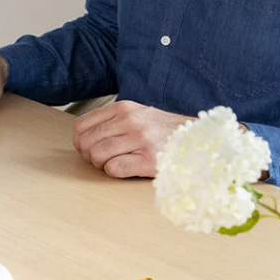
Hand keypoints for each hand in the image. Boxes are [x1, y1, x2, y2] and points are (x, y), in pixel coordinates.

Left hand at [72, 101, 191, 177]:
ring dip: (100, 164)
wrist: (200, 140)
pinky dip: (113, 172)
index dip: (80, 141)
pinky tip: (125, 169)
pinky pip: (114, 168)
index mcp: (123, 108)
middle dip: (89, 155)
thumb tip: (83, 136)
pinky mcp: (150, 160)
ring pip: (97, 155)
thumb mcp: (138, 114)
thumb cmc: (165, 131)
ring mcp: (140, 140)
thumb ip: (113, 120)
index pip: (81, 125)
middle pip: (86, 142)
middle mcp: (130, 121)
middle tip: (101, 159)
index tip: (87, 149)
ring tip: (113, 164)